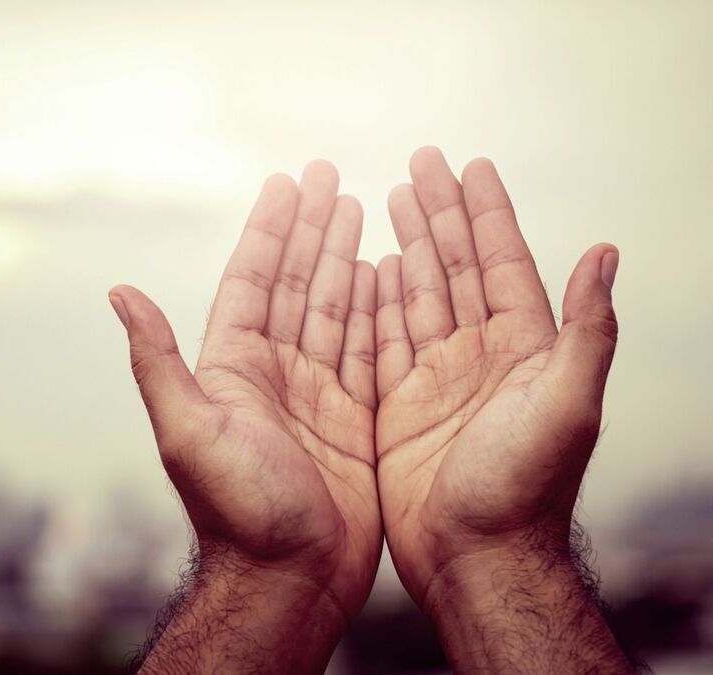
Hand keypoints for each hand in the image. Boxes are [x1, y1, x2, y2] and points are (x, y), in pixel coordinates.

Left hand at [112, 162, 380, 672]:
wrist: (288, 581)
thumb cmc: (236, 514)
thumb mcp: (189, 431)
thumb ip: (159, 361)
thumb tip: (118, 291)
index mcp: (232, 369)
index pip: (253, 281)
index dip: (270, 230)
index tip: (286, 183)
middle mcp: (273, 375)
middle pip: (297, 284)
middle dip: (312, 229)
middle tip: (328, 175)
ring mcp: (315, 396)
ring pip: (335, 310)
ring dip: (345, 258)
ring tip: (360, 207)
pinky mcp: (354, 422)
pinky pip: (368, 351)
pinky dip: (379, 312)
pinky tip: (389, 275)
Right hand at [375, 147, 631, 671]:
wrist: (475, 559)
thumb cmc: (525, 491)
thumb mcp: (567, 405)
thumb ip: (587, 330)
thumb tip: (606, 253)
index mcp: (521, 349)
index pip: (501, 263)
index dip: (487, 213)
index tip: (471, 167)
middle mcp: (479, 357)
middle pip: (454, 268)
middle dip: (438, 213)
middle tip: (420, 164)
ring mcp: (437, 381)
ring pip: (416, 297)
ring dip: (406, 246)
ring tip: (388, 200)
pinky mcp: (400, 407)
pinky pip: (383, 341)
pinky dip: (374, 302)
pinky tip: (366, 270)